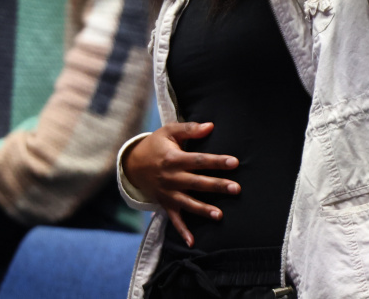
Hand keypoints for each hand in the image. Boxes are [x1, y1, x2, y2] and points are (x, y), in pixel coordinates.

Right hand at [121, 122, 239, 246]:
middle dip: (217, 186)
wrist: (132, 165)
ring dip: (203, 209)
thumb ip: (189, 129)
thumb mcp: (168, 131)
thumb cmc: (155, 145)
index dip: (217, 161)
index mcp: (174, 159)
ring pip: (188, 203)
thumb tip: (210, 126)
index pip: (199, 160)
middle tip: (236, 189)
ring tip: (219, 215)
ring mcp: (168, 193)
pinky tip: (192, 242)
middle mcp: (171, 178)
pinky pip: (174, 219)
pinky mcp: (165, 204)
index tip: (234, 162)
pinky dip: (182, 231)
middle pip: (197, 182)